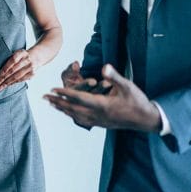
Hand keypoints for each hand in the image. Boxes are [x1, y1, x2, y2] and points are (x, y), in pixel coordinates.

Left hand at [0, 50, 35, 90]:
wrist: (36, 57)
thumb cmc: (22, 56)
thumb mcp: (17, 53)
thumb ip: (10, 60)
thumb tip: (0, 72)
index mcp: (22, 53)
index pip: (12, 60)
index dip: (6, 68)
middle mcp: (27, 60)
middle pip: (13, 70)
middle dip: (4, 78)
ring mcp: (30, 67)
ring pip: (17, 76)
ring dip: (7, 82)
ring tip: (0, 87)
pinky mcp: (32, 74)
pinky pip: (21, 80)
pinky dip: (13, 83)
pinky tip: (8, 85)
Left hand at [44, 64, 161, 131]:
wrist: (146, 119)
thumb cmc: (137, 101)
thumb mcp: (128, 86)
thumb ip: (114, 76)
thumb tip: (104, 67)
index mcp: (102, 105)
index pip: (78, 98)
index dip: (64, 93)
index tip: (52, 89)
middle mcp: (98, 115)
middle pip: (72, 108)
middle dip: (57, 102)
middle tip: (44, 97)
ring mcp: (99, 121)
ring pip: (75, 116)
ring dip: (62, 109)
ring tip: (51, 104)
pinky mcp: (102, 124)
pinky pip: (82, 120)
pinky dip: (72, 115)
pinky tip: (68, 113)